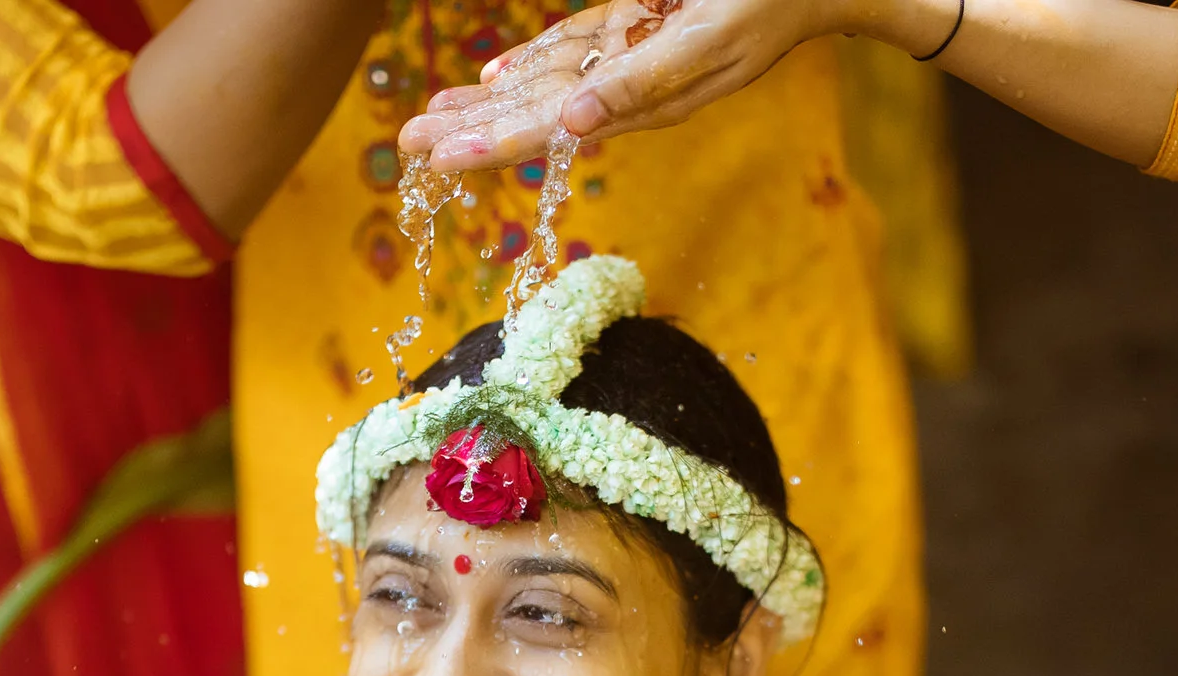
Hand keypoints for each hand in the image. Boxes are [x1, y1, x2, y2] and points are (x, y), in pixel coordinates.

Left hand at [396, 0, 856, 170]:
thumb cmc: (769, 6)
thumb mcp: (708, 41)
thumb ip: (643, 83)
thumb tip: (576, 123)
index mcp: (638, 100)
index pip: (548, 129)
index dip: (492, 143)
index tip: (440, 158)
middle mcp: (626, 88)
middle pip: (532, 114)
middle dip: (471, 129)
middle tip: (408, 145)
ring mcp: (630, 58)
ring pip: (543, 85)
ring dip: (488, 102)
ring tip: (433, 118)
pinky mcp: (639, 29)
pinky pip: (575, 52)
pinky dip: (532, 66)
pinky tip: (495, 77)